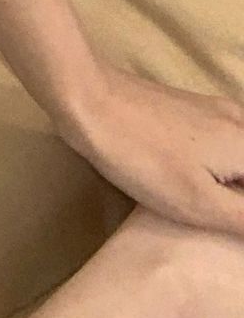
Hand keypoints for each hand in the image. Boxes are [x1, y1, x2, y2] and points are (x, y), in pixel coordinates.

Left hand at [55, 56, 243, 237]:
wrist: (89, 100)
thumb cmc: (144, 159)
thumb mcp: (201, 203)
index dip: (241, 208)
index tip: (230, 217)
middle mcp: (239, 120)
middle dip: (237, 198)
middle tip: (220, 216)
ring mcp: (214, 109)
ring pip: (239, 149)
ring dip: (233, 182)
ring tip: (216, 206)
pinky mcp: (190, 107)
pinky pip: (227, 137)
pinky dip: (225, 162)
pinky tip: (206, 179)